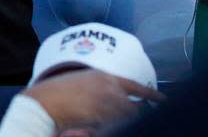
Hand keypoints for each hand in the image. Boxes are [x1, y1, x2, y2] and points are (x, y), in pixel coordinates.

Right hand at [22, 68, 162, 136]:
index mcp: (103, 76)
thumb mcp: (81, 83)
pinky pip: (114, 127)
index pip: (134, 85)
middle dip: (131, 117)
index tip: (164, 99)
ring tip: (101, 123)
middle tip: (125, 122)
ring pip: (125, 119)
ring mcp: (105, 101)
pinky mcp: (101, 115)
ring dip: (119, 125)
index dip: (151, 94)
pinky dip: (110, 130)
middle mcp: (108, 86)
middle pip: (133, 108)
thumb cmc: (57, 94)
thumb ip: (100, 89)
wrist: (43, 102)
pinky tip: (94, 128)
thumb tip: (115, 101)